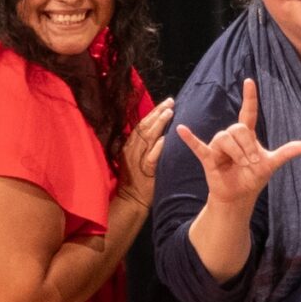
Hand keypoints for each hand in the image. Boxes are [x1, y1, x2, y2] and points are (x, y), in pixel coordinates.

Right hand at [116, 97, 174, 211]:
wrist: (131, 198)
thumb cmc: (135, 178)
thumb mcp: (134, 158)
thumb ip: (142, 145)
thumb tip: (155, 130)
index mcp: (130, 145)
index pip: (142, 124)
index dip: (153, 113)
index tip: (165, 104)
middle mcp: (132, 149)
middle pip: (145, 127)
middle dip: (158, 113)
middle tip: (171, 102)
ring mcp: (138, 159)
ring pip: (148, 137)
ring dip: (159, 124)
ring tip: (169, 113)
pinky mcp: (146, 170)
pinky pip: (152, 157)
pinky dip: (158, 147)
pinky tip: (166, 139)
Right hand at [177, 78, 300, 207]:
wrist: (239, 196)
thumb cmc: (253, 178)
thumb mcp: (271, 164)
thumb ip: (286, 153)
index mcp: (247, 135)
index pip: (248, 111)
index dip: (249, 97)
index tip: (249, 81)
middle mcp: (231, 137)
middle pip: (237, 129)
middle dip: (247, 146)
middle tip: (251, 162)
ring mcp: (218, 146)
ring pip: (224, 137)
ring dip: (236, 153)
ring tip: (240, 165)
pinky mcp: (208, 157)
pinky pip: (198, 146)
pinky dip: (190, 139)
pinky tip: (181, 130)